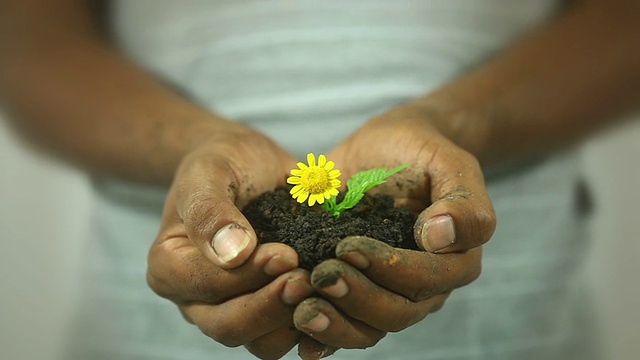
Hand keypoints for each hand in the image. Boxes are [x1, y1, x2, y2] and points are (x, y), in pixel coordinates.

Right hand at [146, 120, 312, 358]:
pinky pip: (289, 334)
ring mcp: (233, 309)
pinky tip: (335, 298)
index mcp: (170, 268)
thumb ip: (210, 209)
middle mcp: (197, 299)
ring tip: (322, 286)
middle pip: (229, 326)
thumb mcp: (208, 171)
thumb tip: (231, 254)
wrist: (248, 164)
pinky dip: (313, 323)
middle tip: (306, 277)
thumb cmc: (222, 163)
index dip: (243, 276)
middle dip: (270, 306)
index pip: (202, 286)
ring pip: (261, 341)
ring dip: (294, 321)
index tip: (284, 253)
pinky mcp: (268, 311)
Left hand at [293, 105, 495, 354]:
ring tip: (301, 308)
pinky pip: (344, 324)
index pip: (426, 281)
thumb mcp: (449, 162)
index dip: (389, 270)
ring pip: (368, 328)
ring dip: (335, 324)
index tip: (348, 247)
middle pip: (396, 312)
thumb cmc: (419, 151)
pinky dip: (322, 335)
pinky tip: (298, 336)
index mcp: (454, 260)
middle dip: (356, 298)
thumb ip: (463, 201)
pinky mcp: (357, 291)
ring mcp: (388, 292)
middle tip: (321, 276)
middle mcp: (424, 285)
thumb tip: (442, 237)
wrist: (386, 148)